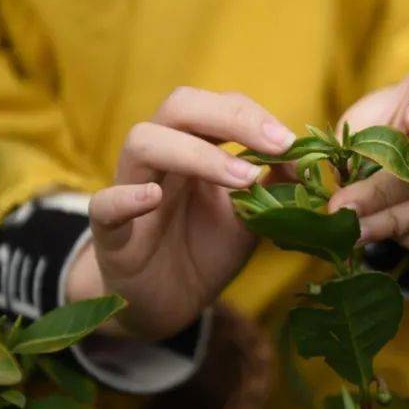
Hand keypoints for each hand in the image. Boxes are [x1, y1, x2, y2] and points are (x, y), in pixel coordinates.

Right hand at [66, 87, 295, 340]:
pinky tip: (153, 197)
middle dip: (231, 117)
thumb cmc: (207, 246)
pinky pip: (105, 204)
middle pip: (181, 106)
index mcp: (194, 145)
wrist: (169, 302)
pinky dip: (127, 197)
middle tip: (274, 143)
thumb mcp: (250, 214)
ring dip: (197, 153)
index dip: (254, 116)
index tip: (290, 141)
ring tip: (242, 179)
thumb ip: (274, 185)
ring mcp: (130, 187)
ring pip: (144, 141)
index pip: (218, 106)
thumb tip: (303, 160)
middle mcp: (160, 156)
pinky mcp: (110, 232)